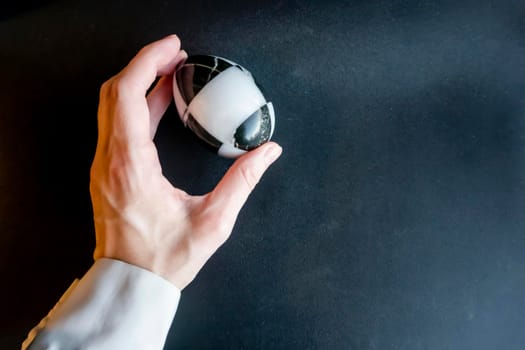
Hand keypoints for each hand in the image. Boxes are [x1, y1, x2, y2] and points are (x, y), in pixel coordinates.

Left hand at [89, 35, 281, 288]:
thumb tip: (268, 152)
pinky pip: (115, 124)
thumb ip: (243, 181)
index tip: (173, 48)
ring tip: (170, 72)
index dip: (149, 62)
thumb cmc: (166, 257)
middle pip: (115, 91)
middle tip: (176, 54)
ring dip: (140, 82)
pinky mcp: (106, 171)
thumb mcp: (213, 221)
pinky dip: (135, 104)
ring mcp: (103, 165)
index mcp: (131, 165)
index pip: (129, 95)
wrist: (131, 282)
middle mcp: (110, 159)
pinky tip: (158, 102)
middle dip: (144, 64)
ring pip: (112, 106)